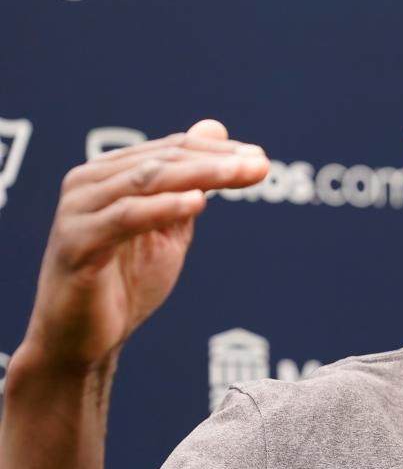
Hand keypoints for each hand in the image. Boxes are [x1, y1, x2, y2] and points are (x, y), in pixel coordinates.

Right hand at [20, 119, 268, 370]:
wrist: (83, 342)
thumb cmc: (125, 284)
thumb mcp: (169, 226)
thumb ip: (192, 182)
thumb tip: (214, 126)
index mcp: (111, 174)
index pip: (174, 150)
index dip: (219, 151)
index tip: (261, 157)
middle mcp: (89, 182)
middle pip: (165, 160)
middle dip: (217, 161)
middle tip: (260, 163)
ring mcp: (78, 210)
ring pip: (147, 181)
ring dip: (200, 176)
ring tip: (239, 174)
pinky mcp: (75, 244)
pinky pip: (124, 218)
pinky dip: (162, 207)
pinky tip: (197, 203)